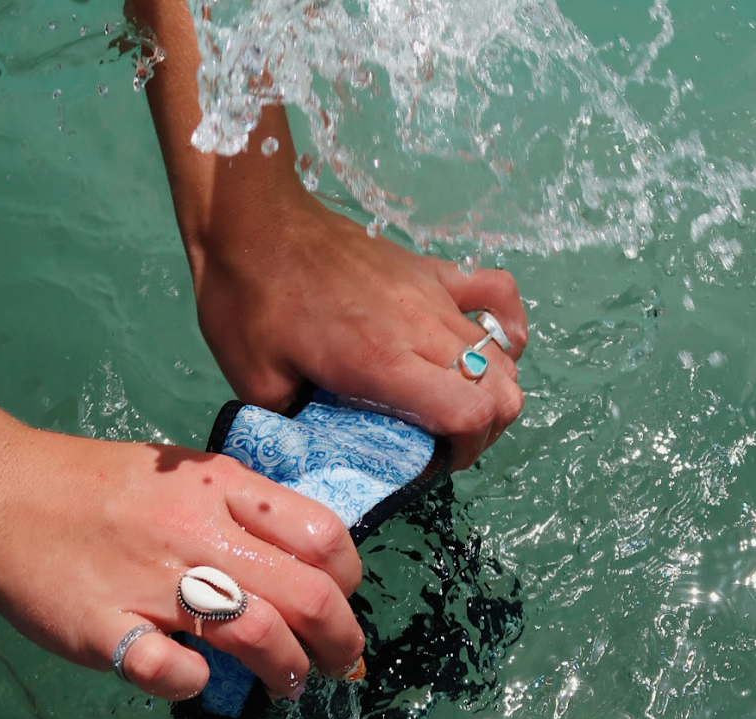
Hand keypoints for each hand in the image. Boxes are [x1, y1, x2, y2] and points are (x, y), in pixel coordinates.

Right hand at [0, 421, 364, 700]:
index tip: (340, 602)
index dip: (350, 581)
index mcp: (224, 487)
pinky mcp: (104, 628)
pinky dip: (195, 682)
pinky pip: (171, 670)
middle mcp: (198, 531)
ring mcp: (151, 582)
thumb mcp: (189, 474)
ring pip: (257, 634)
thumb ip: (248, 513)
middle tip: (335, 662)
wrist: (0, 493)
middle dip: (339, 640)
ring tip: (286, 684)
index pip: (324, 537)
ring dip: (287, 670)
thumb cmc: (105, 487)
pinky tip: (196, 678)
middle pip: (307, 595)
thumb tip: (310, 568)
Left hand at [135, 0, 526, 469]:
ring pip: (506, 354)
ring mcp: (434, 296)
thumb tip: (316, 453)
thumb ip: (297, 427)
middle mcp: (423, 330)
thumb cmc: (248, 301)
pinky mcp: (432, 271)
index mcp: (383, 362)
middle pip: (503, 392)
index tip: (432, 461)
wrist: (253, 221)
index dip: (464, 452)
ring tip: (457, 403)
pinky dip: (507, 327)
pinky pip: (499, 294)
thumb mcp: (257, 383)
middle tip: (444, 440)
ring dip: (493, 391)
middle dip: (484, 432)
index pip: (471, 414)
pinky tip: (489, 346)